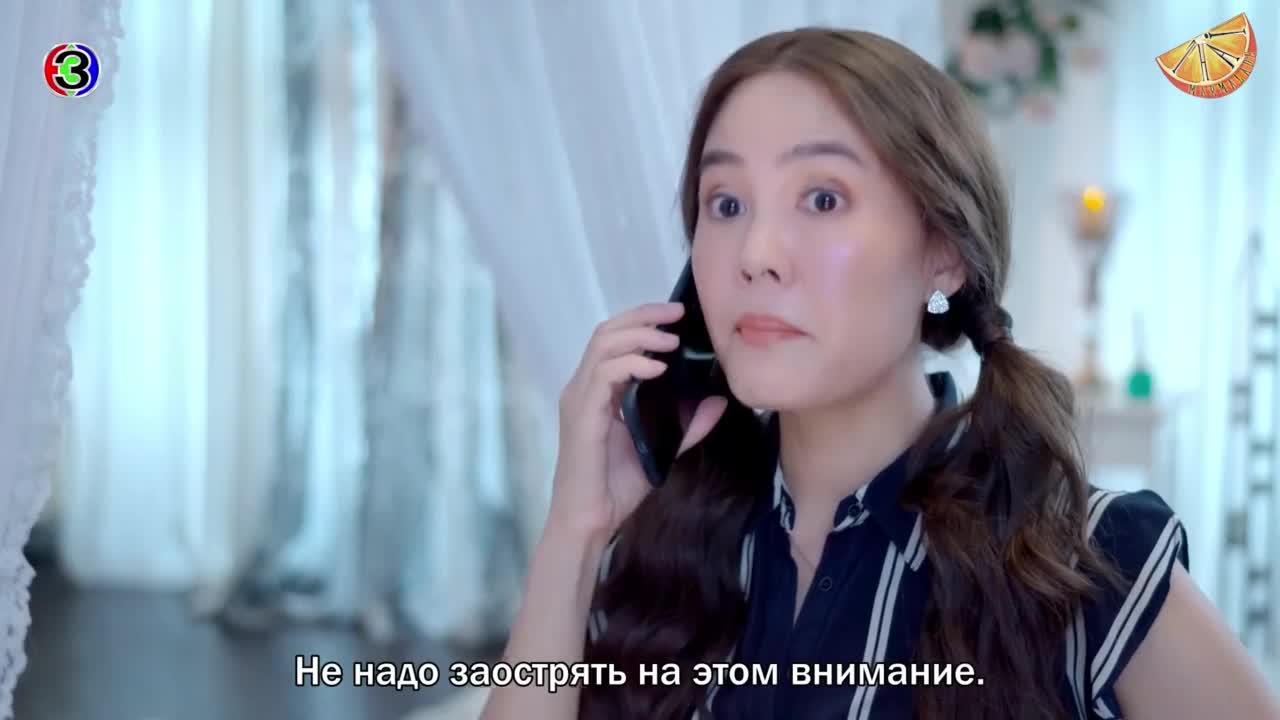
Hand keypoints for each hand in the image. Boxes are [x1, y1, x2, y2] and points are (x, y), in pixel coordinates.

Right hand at [548, 302, 727, 541]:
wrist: (591, 520)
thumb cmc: (617, 487)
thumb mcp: (663, 448)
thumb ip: (688, 425)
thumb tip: (718, 401)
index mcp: (597, 391)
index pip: (615, 339)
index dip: (644, 320)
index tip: (677, 316)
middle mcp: (583, 388)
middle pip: (606, 332)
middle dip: (643, 316)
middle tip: (677, 314)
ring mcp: (578, 399)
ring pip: (603, 345)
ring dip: (639, 336)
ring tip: (670, 341)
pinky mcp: (581, 414)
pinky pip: (603, 375)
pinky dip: (631, 365)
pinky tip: (657, 369)